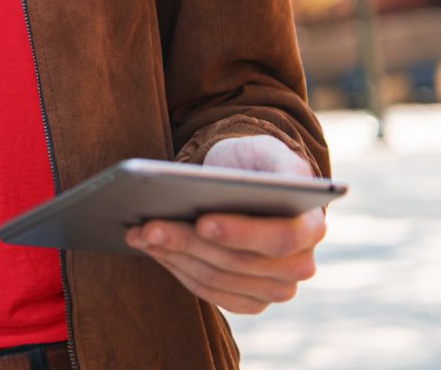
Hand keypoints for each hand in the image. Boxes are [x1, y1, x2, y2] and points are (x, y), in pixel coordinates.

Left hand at [125, 135, 325, 313]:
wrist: (247, 180)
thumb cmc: (254, 162)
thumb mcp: (266, 149)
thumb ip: (272, 165)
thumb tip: (261, 183)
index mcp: (310, 225)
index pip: (279, 239)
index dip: (240, 233)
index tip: (201, 221)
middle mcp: (300, 265)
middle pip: (238, 263)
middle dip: (187, 242)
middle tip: (146, 225)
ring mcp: (275, 288)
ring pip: (218, 279)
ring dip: (174, 255)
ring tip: (139, 232)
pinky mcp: (249, 300)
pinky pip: (210, 292)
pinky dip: (177, 269)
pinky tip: (151, 248)